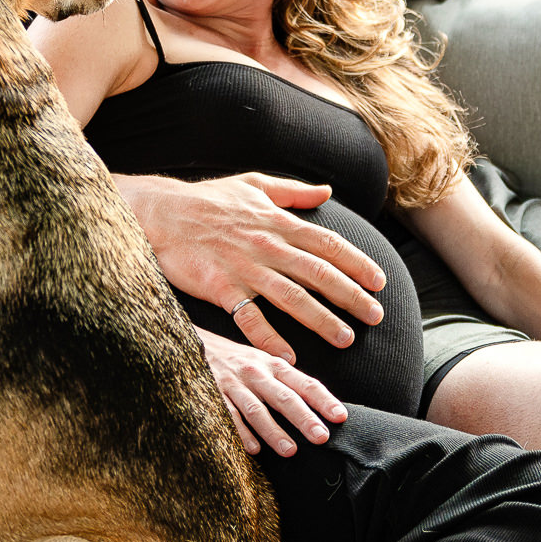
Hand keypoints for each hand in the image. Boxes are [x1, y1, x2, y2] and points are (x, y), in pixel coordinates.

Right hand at [115, 172, 385, 359]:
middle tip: (376, 317)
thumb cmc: (206, 200)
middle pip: (318, 274)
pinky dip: (269, 338)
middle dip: (351, 296)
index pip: (327, 244)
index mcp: (277, 222)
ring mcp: (244, 268)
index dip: (356, 263)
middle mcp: (267, 246)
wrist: (160, 212)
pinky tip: (289, 356)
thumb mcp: (253, 185)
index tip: (379, 282)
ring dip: (321, 319)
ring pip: (291, 298)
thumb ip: (292, 192)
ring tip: (346, 338)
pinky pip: (249, 318)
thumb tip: (326, 191)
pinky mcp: (220, 287)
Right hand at [195, 327, 348, 455]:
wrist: (190, 343)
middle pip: (284, 396)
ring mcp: (233, 383)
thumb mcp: (264, 363)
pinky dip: (240, 432)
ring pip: (256, 408)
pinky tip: (253, 449)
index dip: (323, 399)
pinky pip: (227, 414)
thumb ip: (287, 381)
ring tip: (290, 450)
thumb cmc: (235, 360)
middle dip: (304, 417)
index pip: (304, 383)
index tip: (340, 416)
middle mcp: (256, 372)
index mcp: (274, 365)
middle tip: (321, 437)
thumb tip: (320, 405)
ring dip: (274, 430)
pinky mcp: (211, 393)